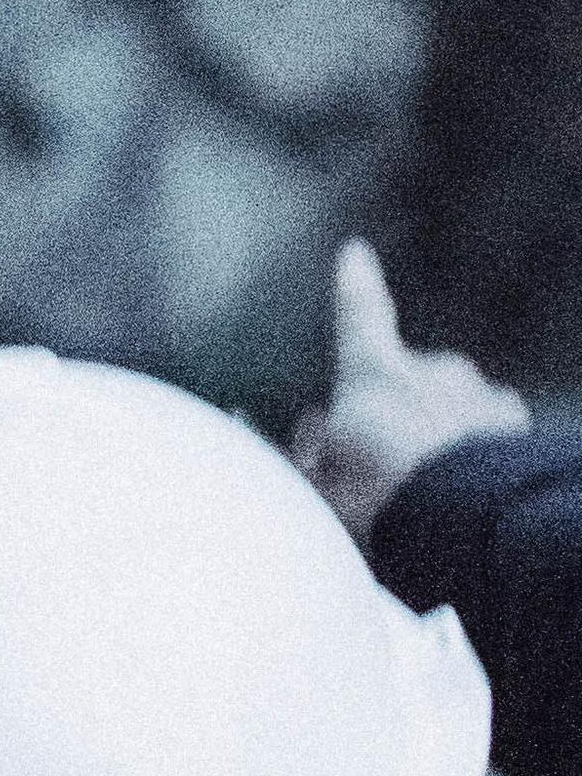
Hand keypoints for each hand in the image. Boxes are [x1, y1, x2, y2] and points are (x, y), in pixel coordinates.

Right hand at [289, 241, 528, 543]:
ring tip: (420, 483)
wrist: (465, 522)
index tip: (355, 252)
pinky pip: (484, 425)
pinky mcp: (512, 421)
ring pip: (446, 402)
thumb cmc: (379, 501)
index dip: (354, 284)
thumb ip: (300, 448)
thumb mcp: (318, 484)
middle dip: (389, 408)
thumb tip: (263, 420)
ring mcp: (475, 393)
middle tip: (373, 460)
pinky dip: (470, 445)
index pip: (359, 314)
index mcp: (374, 373)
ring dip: (432, 429)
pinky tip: (459, 483)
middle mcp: (430, 370)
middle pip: (404, 377)